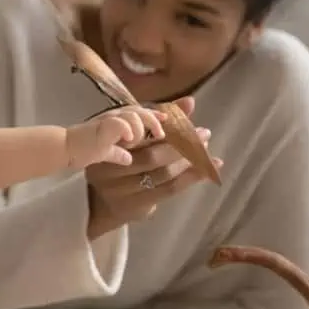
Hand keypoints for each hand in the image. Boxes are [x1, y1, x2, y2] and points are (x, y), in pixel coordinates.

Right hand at [66, 105, 164, 168]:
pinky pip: (119, 124)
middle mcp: (114, 117)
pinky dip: (127, 129)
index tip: (166, 120)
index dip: (153, 115)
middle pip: (139, 110)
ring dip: (140, 128)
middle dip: (153, 120)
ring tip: (137, 141)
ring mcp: (107, 121)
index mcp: (116, 120)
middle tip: (161, 134)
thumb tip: (127, 158)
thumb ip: (117, 152)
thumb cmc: (83, 149)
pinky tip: (129, 140)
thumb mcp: (104, 151)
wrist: (64, 148)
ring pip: (133, 116)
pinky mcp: (101, 128)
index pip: (139, 112)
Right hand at [85, 96, 223, 238]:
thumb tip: (190, 102)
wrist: (100, 202)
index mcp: (105, 146)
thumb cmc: (120, 161)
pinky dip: (190, 179)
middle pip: (151, 157)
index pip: (140, 136)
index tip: (190, 122)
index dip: (167, 129)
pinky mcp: (135, 207)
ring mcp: (120, 192)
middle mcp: (108, 171)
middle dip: (182, 145)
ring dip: (189, 162)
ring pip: (162, 175)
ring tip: (206, 150)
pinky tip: (208, 170)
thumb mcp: (133, 136)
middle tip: (204, 134)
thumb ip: (159, 119)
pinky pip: (168, 191)